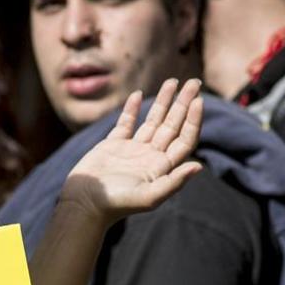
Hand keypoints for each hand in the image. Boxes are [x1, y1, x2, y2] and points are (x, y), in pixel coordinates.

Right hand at [60, 79, 204, 221]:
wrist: (85, 204)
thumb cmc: (117, 204)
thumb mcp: (149, 197)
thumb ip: (174, 182)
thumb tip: (199, 166)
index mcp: (162, 168)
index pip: (184, 139)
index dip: (193, 120)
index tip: (198, 100)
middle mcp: (151, 157)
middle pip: (173, 125)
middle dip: (184, 104)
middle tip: (194, 82)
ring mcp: (133, 150)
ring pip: (153, 120)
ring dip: (164, 101)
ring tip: (173, 81)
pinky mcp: (113, 145)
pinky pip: (127, 122)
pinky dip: (132, 108)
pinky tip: (139, 94)